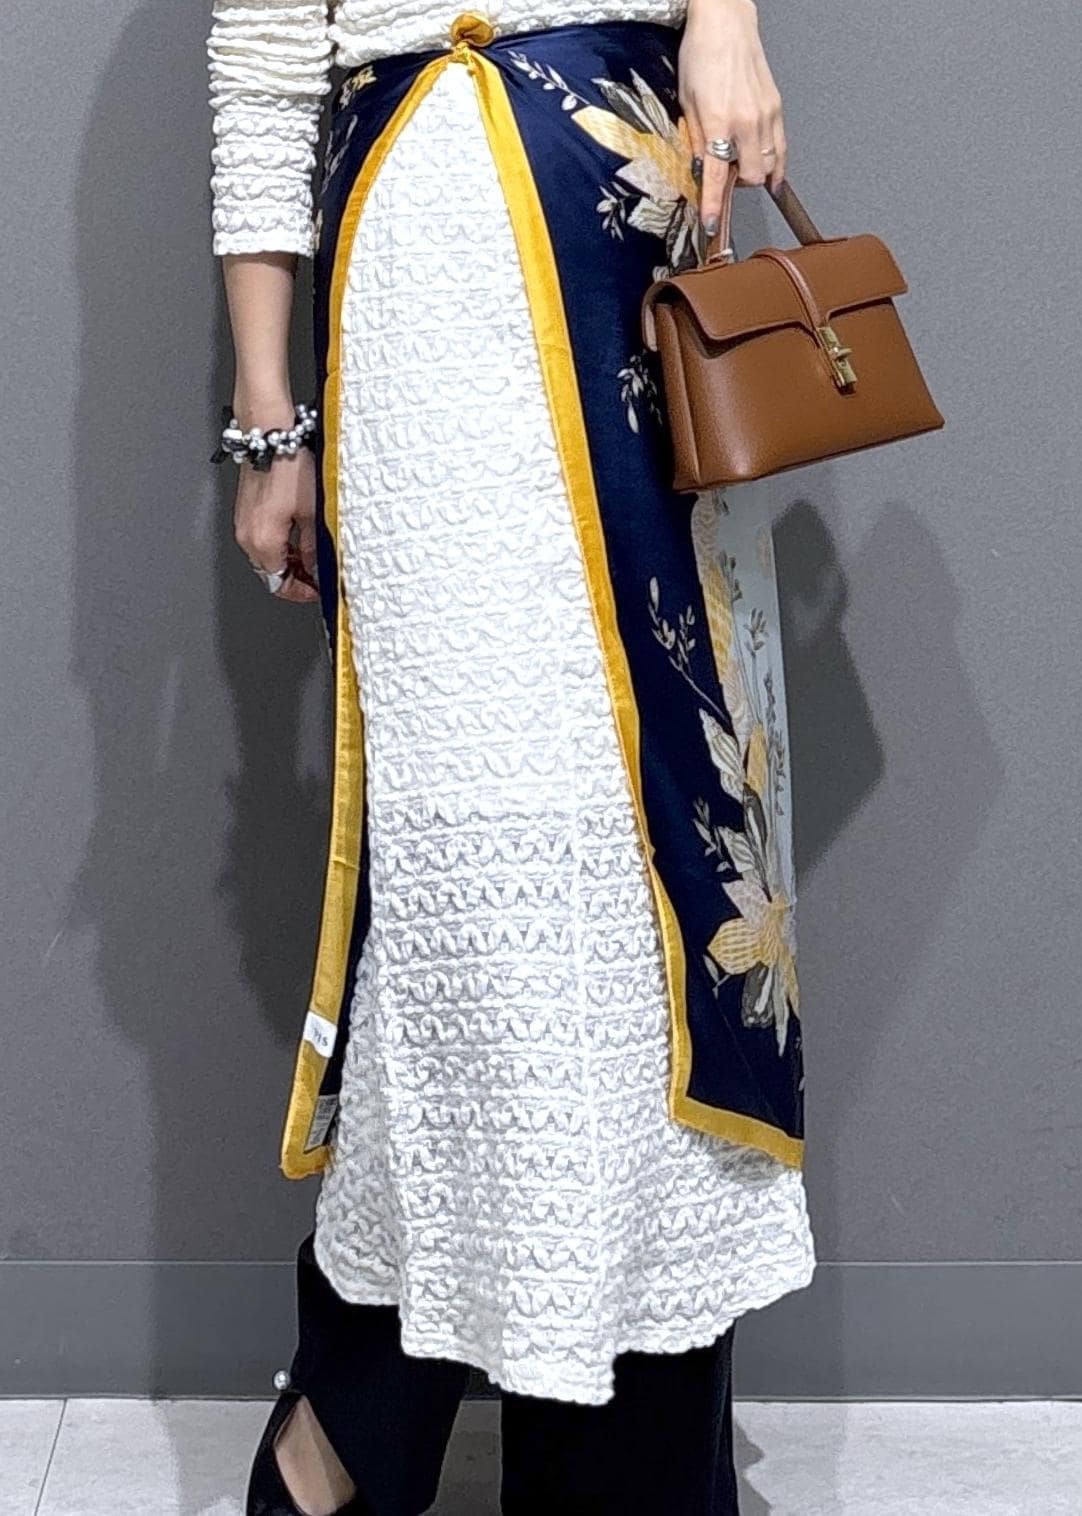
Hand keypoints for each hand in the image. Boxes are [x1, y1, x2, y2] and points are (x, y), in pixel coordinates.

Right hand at [232, 424, 318, 605]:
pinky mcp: (245, 511)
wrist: (268, 434)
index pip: (280, 584)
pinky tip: (296, 536)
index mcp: (263, 542)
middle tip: (318, 575)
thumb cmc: (288, 466)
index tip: (318, 590)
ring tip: (311, 554)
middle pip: (271, 573)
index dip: (302, 592)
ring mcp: (244, 524)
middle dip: (295, 578)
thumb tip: (318, 568)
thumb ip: (314, 548)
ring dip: (288, 560)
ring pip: (266, 557)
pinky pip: (261, 539)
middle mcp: (248, 536)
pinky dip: (279, 544)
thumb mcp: (312, 512)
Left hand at [678, 0, 786, 238]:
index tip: (711, 224)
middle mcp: (746, 122)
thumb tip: (698, 169)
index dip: (713, 204)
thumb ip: (695, 139)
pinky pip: (781, 148)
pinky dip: (776, 165)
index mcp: (719, 122)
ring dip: (755, 175)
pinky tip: (771, 175)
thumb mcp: (686, 101)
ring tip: (741, 170)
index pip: (716, 176)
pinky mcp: (776, 108)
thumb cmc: (701, 55)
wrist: (725, 22)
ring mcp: (765, 115)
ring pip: (769, 165)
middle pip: (750, 177)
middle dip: (736, 186)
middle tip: (723, 179)